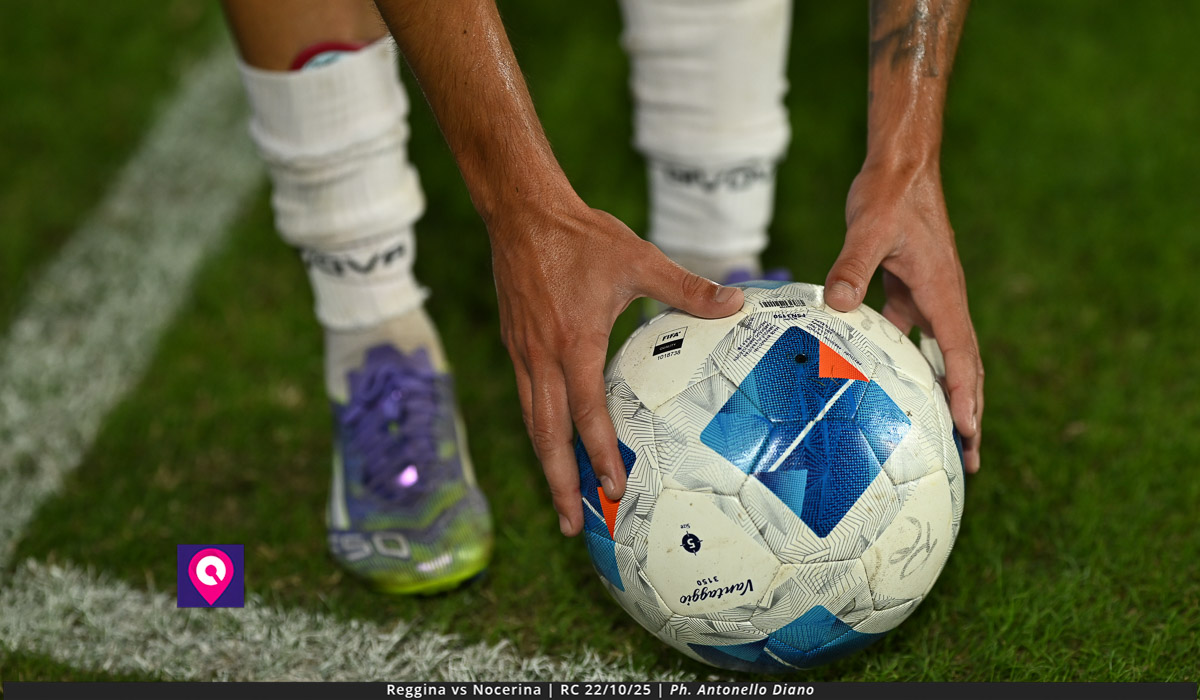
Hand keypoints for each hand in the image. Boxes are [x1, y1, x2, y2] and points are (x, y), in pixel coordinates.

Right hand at [490, 197, 744, 534]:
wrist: (522, 211)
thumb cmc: (581, 236)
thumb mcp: (639, 259)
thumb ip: (687, 288)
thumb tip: (735, 302)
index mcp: (573, 343)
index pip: (586, 413)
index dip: (600, 454)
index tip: (614, 488)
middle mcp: (542, 357)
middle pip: (546, 435)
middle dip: (558, 483)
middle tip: (571, 524)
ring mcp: (523, 352)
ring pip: (532, 420)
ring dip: (546, 463)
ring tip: (560, 498)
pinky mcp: (515, 343)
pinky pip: (528, 397)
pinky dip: (539, 429)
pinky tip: (552, 439)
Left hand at [824, 162, 982, 472]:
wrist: (900, 166)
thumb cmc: (889, 195)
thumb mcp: (867, 230)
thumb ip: (852, 268)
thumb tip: (838, 304)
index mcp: (943, 292)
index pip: (960, 355)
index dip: (964, 396)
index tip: (969, 432)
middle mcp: (943, 299)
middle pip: (962, 367)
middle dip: (967, 413)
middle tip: (969, 460)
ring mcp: (928, 296)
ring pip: (940, 355)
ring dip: (941, 394)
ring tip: (941, 435)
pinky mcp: (909, 288)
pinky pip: (911, 334)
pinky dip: (906, 362)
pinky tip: (886, 384)